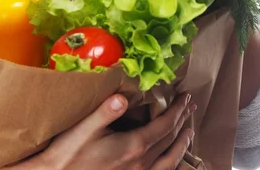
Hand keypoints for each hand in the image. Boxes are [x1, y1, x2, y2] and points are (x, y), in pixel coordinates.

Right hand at [12, 92, 195, 169]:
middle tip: (190, 106)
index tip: (185, 96)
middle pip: (170, 140)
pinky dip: (172, 163)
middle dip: (182, 121)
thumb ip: (106, 111)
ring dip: (182, 144)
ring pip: (171, 161)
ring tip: (189, 133)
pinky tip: (171, 159)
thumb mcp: (85, 127)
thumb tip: (123, 97)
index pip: (165, 125)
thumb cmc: (69, 153)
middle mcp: (142, 164)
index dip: (177, 109)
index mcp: (134, 146)